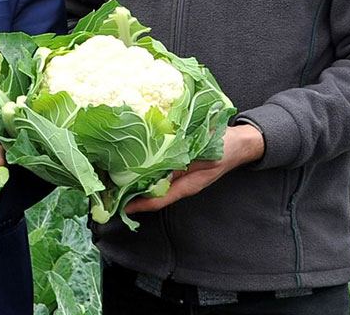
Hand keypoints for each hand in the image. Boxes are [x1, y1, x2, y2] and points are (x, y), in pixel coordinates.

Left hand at [124, 124, 264, 214]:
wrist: (240, 143)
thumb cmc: (224, 147)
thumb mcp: (205, 153)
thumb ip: (185, 163)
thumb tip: (162, 170)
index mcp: (188, 185)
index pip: (159, 199)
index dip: (140, 204)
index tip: (123, 206)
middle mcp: (181, 184)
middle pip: (152, 193)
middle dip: (131, 194)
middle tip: (110, 191)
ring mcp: (180, 177)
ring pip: (153, 184)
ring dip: (135, 182)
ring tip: (114, 179)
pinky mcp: (178, 168)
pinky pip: (158, 172)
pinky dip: (145, 170)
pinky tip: (132, 163)